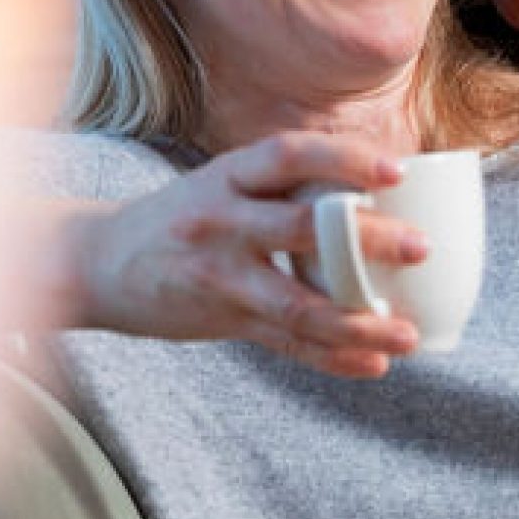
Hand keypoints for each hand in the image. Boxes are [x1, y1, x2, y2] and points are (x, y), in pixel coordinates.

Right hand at [58, 132, 427, 377]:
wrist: (97, 263)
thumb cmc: (180, 219)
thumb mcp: (220, 184)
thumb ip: (281, 190)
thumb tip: (374, 195)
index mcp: (227, 176)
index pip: (289, 155)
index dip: (345, 158)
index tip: (396, 171)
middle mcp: (221, 220)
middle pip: (302, 228)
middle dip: (367, 240)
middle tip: (421, 248)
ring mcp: (218, 274)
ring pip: (296, 304)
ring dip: (357, 321)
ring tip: (407, 334)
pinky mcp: (219, 319)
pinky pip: (284, 344)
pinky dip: (332, 357)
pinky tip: (373, 363)